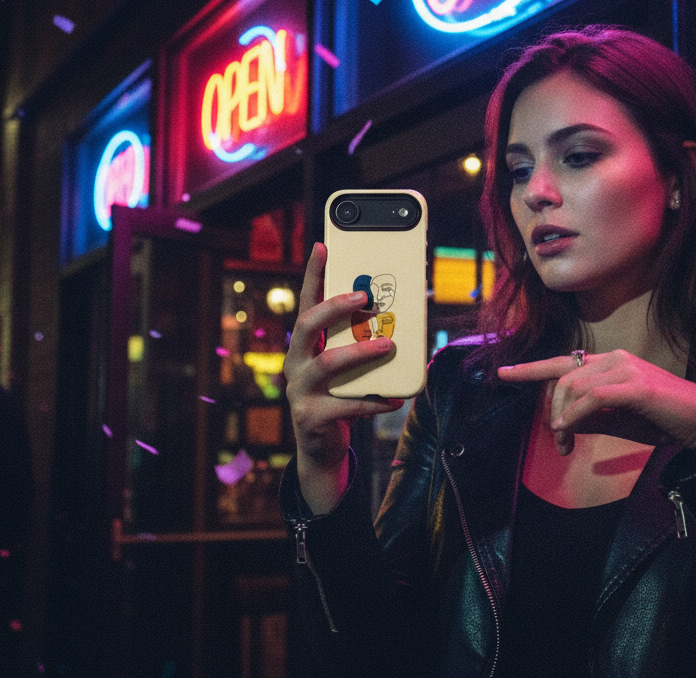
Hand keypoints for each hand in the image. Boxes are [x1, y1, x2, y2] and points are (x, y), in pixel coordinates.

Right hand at [285, 242, 403, 512]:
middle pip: (308, 325)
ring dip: (360, 352)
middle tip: (367, 297)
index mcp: (305, 345)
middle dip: (336, 307)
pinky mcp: (311, 417)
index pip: (307, 302)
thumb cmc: (340, 397)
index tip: (323, 246)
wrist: (323, 449)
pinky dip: (373, 400)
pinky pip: (346, 405)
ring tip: (387, 346)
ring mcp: (300, 391)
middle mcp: (296, 363)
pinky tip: (395, 399)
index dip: (312, 274)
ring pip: (327, 364)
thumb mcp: (349, 367)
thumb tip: (399, 318)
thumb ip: (361, 344)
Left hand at [497, 350, 695, 462]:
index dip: (531, 368)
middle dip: (552, 410)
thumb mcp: (616, 420)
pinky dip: (576, 414)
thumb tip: (560, 423)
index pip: (563, 361)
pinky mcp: (636, 385)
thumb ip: (588, 417)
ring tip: (565, 443)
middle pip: (563, 377)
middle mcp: (614, 359)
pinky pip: (593, 397)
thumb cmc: (659, 420)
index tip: (503, 374)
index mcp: (609, 363)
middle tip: (558, 444)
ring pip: (574, 386)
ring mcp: (626, 369)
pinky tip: (570, 429)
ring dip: (563, 417)